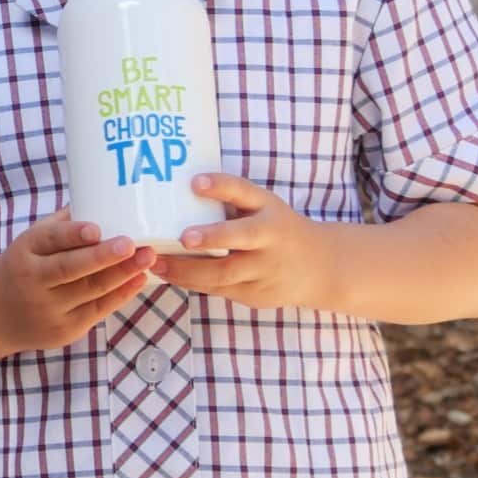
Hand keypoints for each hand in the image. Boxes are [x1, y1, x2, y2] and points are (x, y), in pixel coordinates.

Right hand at [0, 208, 154, 355]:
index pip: (48, 241)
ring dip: (122, 274)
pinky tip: (138, 279)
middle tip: (132, 244)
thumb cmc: (21, 269)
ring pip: (90, 290)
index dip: (72, 234)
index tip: (96, 228)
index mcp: (23, 253)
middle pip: (70, 269)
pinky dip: (121, 294)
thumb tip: (97, 196)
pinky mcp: (64, 331)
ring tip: (147, 258)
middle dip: (104, 256)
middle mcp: (33, 282)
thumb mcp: (28, 243)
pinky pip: (98, 310)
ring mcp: (48, 309)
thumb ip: (60, 226)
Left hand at [148, 173, 335, 310]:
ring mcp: (265, 271)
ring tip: (157, 262)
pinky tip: (168, 275)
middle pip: (243, 237)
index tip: (195, 182)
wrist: (320, 268)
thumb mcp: (263, 207)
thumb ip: (230, 198)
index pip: (246, 192)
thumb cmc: (275, 228)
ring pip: (225, 273)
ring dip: (187, 269)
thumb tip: (174, 186)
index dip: (221, 186)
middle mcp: (271, 240)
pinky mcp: (256, 295)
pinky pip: (219, 290)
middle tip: (183, 237)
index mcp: (270, 211)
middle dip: (212, 238)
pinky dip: (192, 283)